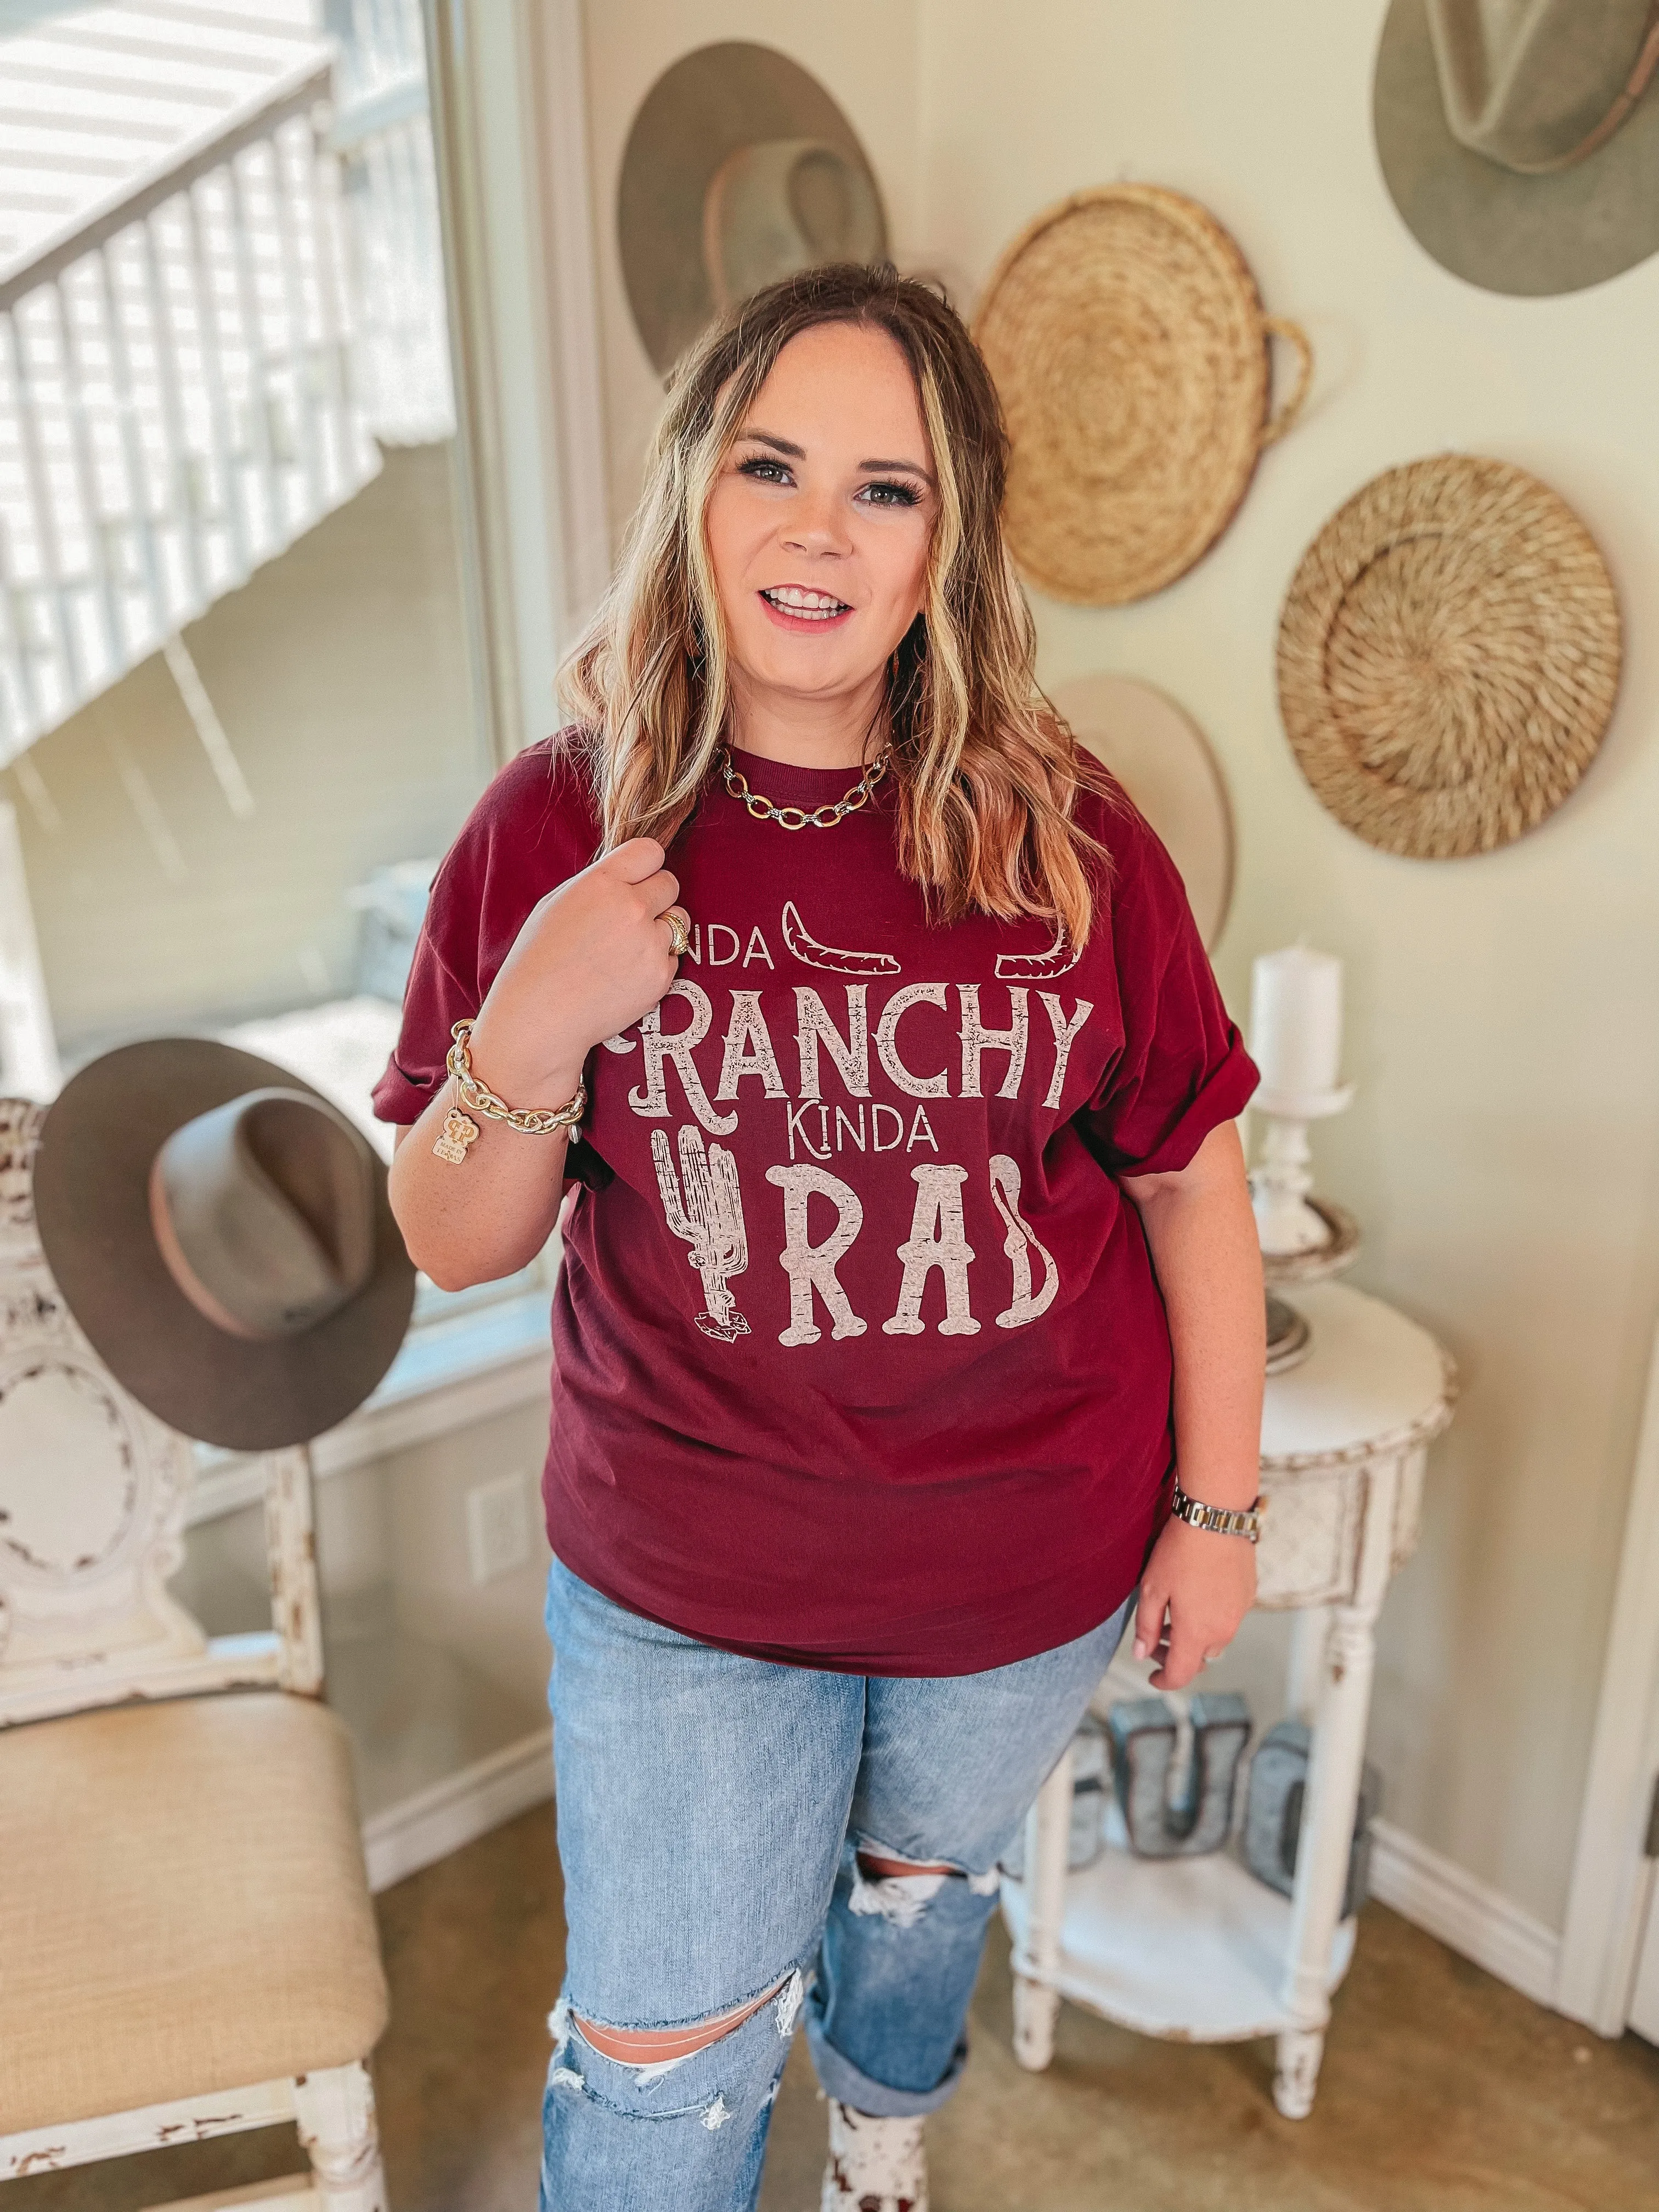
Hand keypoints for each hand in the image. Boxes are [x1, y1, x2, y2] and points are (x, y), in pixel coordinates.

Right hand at [468, 838, 684, 1100]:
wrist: (541, 1016)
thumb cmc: (540, 959)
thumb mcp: (558, 903)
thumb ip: (600, 884)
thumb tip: (632, 875)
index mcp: (602, 883)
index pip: (650, 851)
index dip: (645, 866)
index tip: (637, 880)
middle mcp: (631, 907)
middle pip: (670, 883)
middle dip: (655, 897)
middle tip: (631, 919)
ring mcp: (650, 943)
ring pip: (679, 921)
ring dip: (660, 930)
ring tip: (626, 950)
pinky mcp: (661, 975)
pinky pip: (673, 957)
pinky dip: (656, 964)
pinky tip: (625, 975)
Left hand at [1132, 1516, 1255, 1690]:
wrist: (1215, 1517)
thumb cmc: (1179, 1552)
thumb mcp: (1152, 1588)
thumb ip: (1147, 1626)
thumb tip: (1142, 1654)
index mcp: (1196, 1633)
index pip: (1180, 1675)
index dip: (1163, 1681)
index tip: (1152, 1676)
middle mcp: (1223, 1630)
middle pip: (1199, 1660)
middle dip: (1177, 1657)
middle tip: (1158, 1639)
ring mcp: (1239, 1614)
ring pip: (1215, 1641)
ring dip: (1195, 1638)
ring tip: (1175, 1615)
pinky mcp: (1248, 1596)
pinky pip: (1229, 1619)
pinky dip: (1212, 1619)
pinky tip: (1197, 1595)